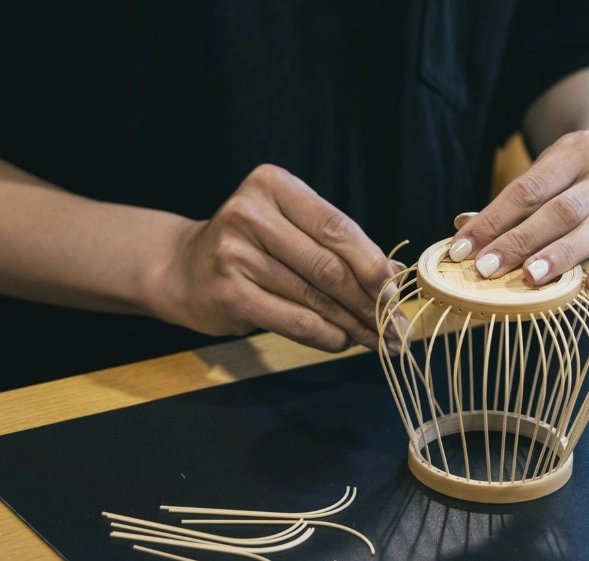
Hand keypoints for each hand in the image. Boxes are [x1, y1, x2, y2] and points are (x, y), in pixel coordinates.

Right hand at [151, 165, 400, 352]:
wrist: (185, 269)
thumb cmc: (254, 247)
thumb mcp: (293, 229)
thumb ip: (338, 246)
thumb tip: (395, 275)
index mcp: (273, 185)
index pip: (336, 226)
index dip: (372, 262)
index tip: (397, 287)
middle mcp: (249, 214)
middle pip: (329, 265)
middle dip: (369, 299)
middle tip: (395, 323)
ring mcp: (234, 255)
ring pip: (316, 298)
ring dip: (354, 323)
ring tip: (377, 337)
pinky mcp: (229, 295)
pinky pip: (296, 322)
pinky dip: (327, 336)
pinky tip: (343, 340)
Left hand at [448, 130, 588, 296]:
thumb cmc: (572, 188)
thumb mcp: (544, 182)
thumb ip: (508, 207)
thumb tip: (461, 225)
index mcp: (579, 150)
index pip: (529, 188)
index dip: (493, 220)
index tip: (463, 249)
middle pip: (561, 210)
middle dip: (520, 241)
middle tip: (487, 269)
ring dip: (560, 256)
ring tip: (530, 277)